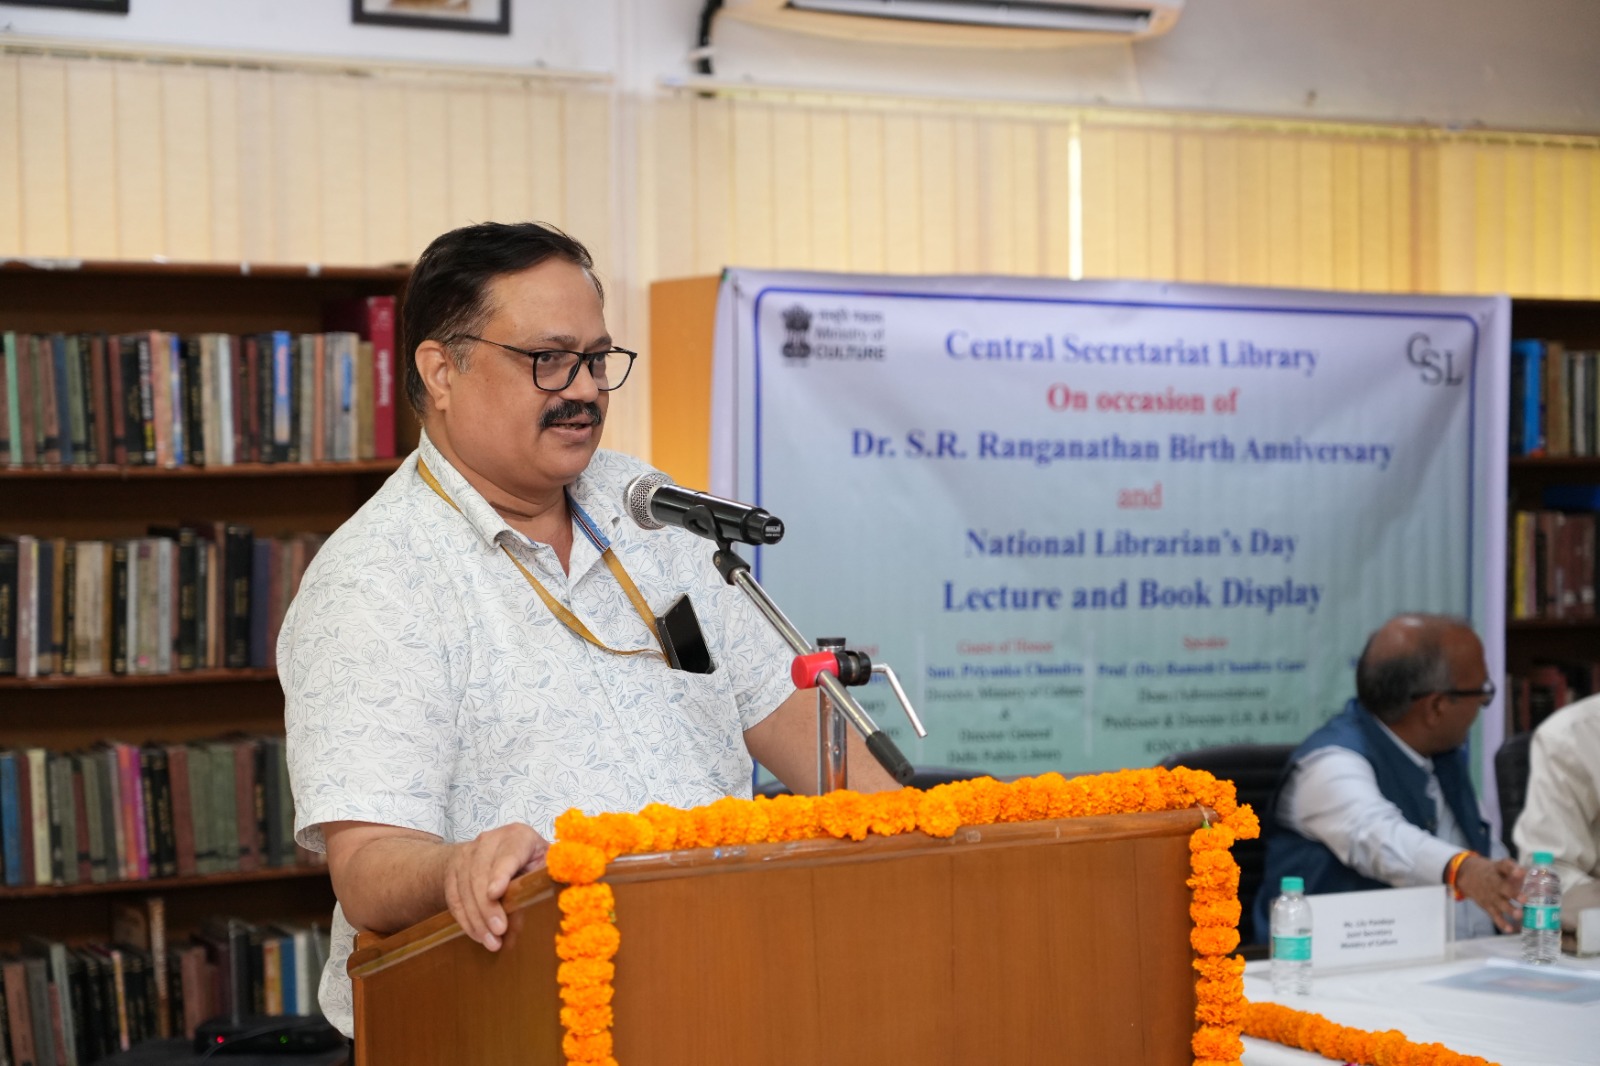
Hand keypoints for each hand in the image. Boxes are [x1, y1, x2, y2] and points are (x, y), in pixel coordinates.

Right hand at [443, 823, 549, 950]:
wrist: (494, 849)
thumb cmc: (528, 860)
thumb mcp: (541, 866)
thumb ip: (538, 887)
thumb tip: (526, 922)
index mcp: (518, 836)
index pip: (508, 854)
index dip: (500, 874)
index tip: (495, 894)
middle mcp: (490, 840)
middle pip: (482, 874)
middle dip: (488, 907)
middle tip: (498, 931)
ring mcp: (468, 853)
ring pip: (466, 888)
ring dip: (477, 918)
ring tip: (491, 941)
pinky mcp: (453, 869)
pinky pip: (454, 897)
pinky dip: (465, 919)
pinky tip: (477, 934)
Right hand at [1455, 855, 1524, 933]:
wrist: (1467, 875)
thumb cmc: (1492, 872)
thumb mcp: (1501, 867)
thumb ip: (1518, 872)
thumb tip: (1537, 878)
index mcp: (1498, 869)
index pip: (1505, 866)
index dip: (1512, 869)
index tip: (1520, 872)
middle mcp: (1494, 882)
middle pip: (1503, 887)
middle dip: (1513, 893)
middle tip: (1524, 899)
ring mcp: (1490, 895)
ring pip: (1500, 903)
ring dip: (1510, 910)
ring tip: (1519, 915)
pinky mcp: (1488, 906)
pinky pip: (1495, 915)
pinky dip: (1502, 923)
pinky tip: (1510, 929)